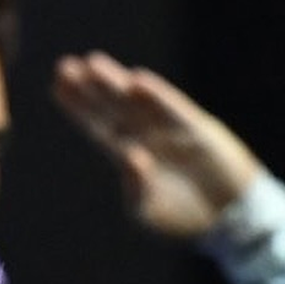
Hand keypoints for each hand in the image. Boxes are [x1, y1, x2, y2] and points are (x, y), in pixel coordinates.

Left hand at [52, 52, 261, 236]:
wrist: (226, 218)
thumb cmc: (182, 216)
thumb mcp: (149, 212)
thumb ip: (136, 189)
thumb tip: (132, 157)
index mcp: (128, 153)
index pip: (98, 125)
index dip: (79, 105)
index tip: (58, 85)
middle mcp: (146, 135)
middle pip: (112, 107)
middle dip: (89, 88)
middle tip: (64, 66)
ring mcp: (170, 130)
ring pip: (138, 103)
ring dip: (116, 84)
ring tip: (94, 65)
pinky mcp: (196, 130)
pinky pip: (174, 111)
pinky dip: (158, 98)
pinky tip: (139, 83)